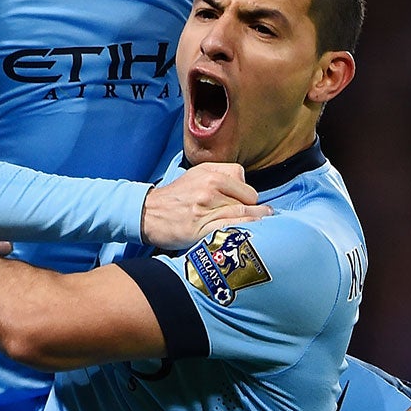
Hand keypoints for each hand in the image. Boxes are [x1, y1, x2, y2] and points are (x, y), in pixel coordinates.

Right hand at [141, 163, 271, 250]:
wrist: (147, 213)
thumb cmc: (177, 195)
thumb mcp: (197, 173)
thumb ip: (222, 174)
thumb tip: (246, 185)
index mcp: (211, 175)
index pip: (246, 187)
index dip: (250, 198)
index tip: (249, 206)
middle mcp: (209, 190)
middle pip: (246, 203)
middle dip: (255, 212)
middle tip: (262, 219)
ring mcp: (204, 210)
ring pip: (241, 216)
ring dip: (255, 223)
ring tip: (262, 228)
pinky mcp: (199, 229)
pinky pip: (228, 230)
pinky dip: (241, 233)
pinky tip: (246, 236)